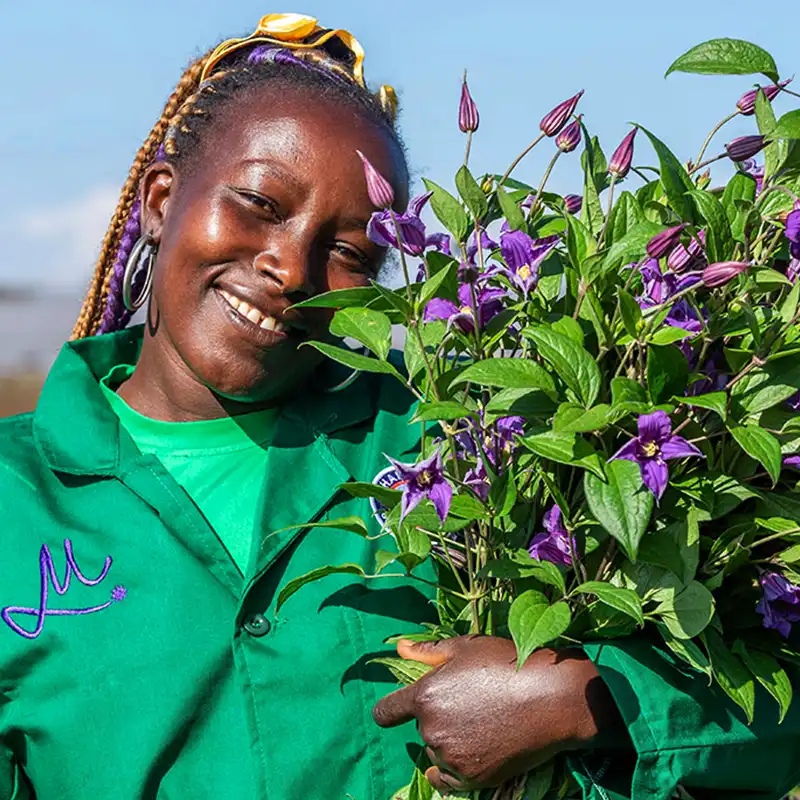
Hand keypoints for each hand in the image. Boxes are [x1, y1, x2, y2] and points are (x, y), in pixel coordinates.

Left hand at [373, 636, 620, 791]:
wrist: (551, 697)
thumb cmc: (506, 663)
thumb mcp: (465, 648)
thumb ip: (427, 652)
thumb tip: (398, 648)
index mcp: (425, 696)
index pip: (386, 713)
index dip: (392, 709)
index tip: (398, 709)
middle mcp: (432, 729)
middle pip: (421, 727)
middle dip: (437, 715)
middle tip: (468, 701)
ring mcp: (452, 757)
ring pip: (437, 750)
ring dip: (449, 740)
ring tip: (481, 720)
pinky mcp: (472, 777)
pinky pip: (447, 778)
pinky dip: (452, 768)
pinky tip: (466, 754)